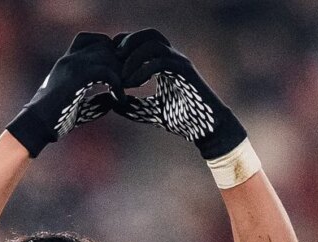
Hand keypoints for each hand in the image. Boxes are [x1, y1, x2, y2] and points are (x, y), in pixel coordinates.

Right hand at [6, 32, 123, 156]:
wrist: (36, 125)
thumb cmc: (56, 119)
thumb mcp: (80, 105)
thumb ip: (97, 99)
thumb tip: (113, 100)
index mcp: (68, 62)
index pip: (91, 39)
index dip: (109, 51)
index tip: (118, 73)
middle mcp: (70, 59)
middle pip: (105, 45)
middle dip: (120, 63)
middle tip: (127, 84)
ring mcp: (72, 65)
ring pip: (108, 56)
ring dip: (122, 74)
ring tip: (122, 93)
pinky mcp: (76, 78)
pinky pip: (107, 72)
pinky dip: (118, 86)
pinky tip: (119, 99)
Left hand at [111, 29, 247, 159]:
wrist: (207, 130)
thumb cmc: (182, 121)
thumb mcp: (149, 111)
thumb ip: (131, 105)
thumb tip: (109, 100)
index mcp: (166, 63)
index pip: (144, 41)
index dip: (125, 46)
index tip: (111, 62)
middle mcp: (174, 59)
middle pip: (150, 34)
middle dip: (129, 42)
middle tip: (114, 61)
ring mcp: (181, 64)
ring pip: (155, 44)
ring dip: (134, 57)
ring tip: (122, 76)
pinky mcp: (186, 73)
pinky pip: (161, 62)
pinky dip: (143, 71)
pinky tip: (133, 85)